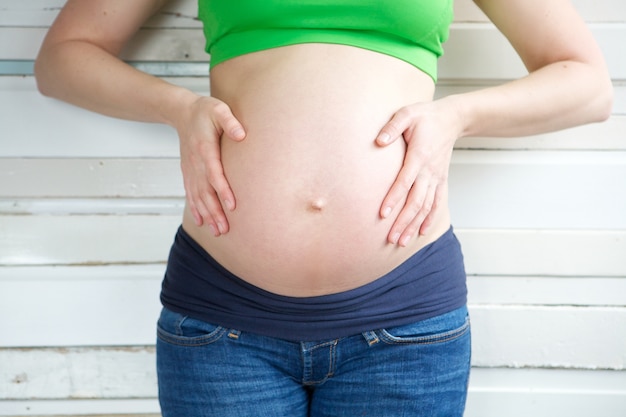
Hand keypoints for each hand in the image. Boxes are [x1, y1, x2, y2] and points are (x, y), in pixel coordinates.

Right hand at [175, 95, 244, 235]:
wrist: (181, 113)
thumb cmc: (204, 111)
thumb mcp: (218, 109)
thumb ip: (229, 121)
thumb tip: (241, 135)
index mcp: (204, 148)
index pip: (214, 173)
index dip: (223, 190)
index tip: (232, 205)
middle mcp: (195, 162)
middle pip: (205, 191)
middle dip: (215, 211)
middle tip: (225, 229)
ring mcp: (190, 169)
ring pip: (198, 196)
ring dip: (207, 214)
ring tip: (217, 231)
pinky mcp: (188, 172)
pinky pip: (191, 193)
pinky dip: (195, 208)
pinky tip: (201, 222)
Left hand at [376, 99, 459, 245]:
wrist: (452, 119)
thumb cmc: (425, 116)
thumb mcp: (407, 114)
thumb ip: (392, 127)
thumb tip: (379, 141)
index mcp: (419, 156)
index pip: (405, 181)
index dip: (394, 198)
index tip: (383, 213)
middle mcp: (429, 171)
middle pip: (416, 201)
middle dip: (403, 221)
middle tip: (391, 238)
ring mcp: (436, 177)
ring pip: (426, 206)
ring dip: (414, 225)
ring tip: (402, 242)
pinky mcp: (441, 180)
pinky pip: (437, 203)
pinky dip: (430, 219)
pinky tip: (421, 232)